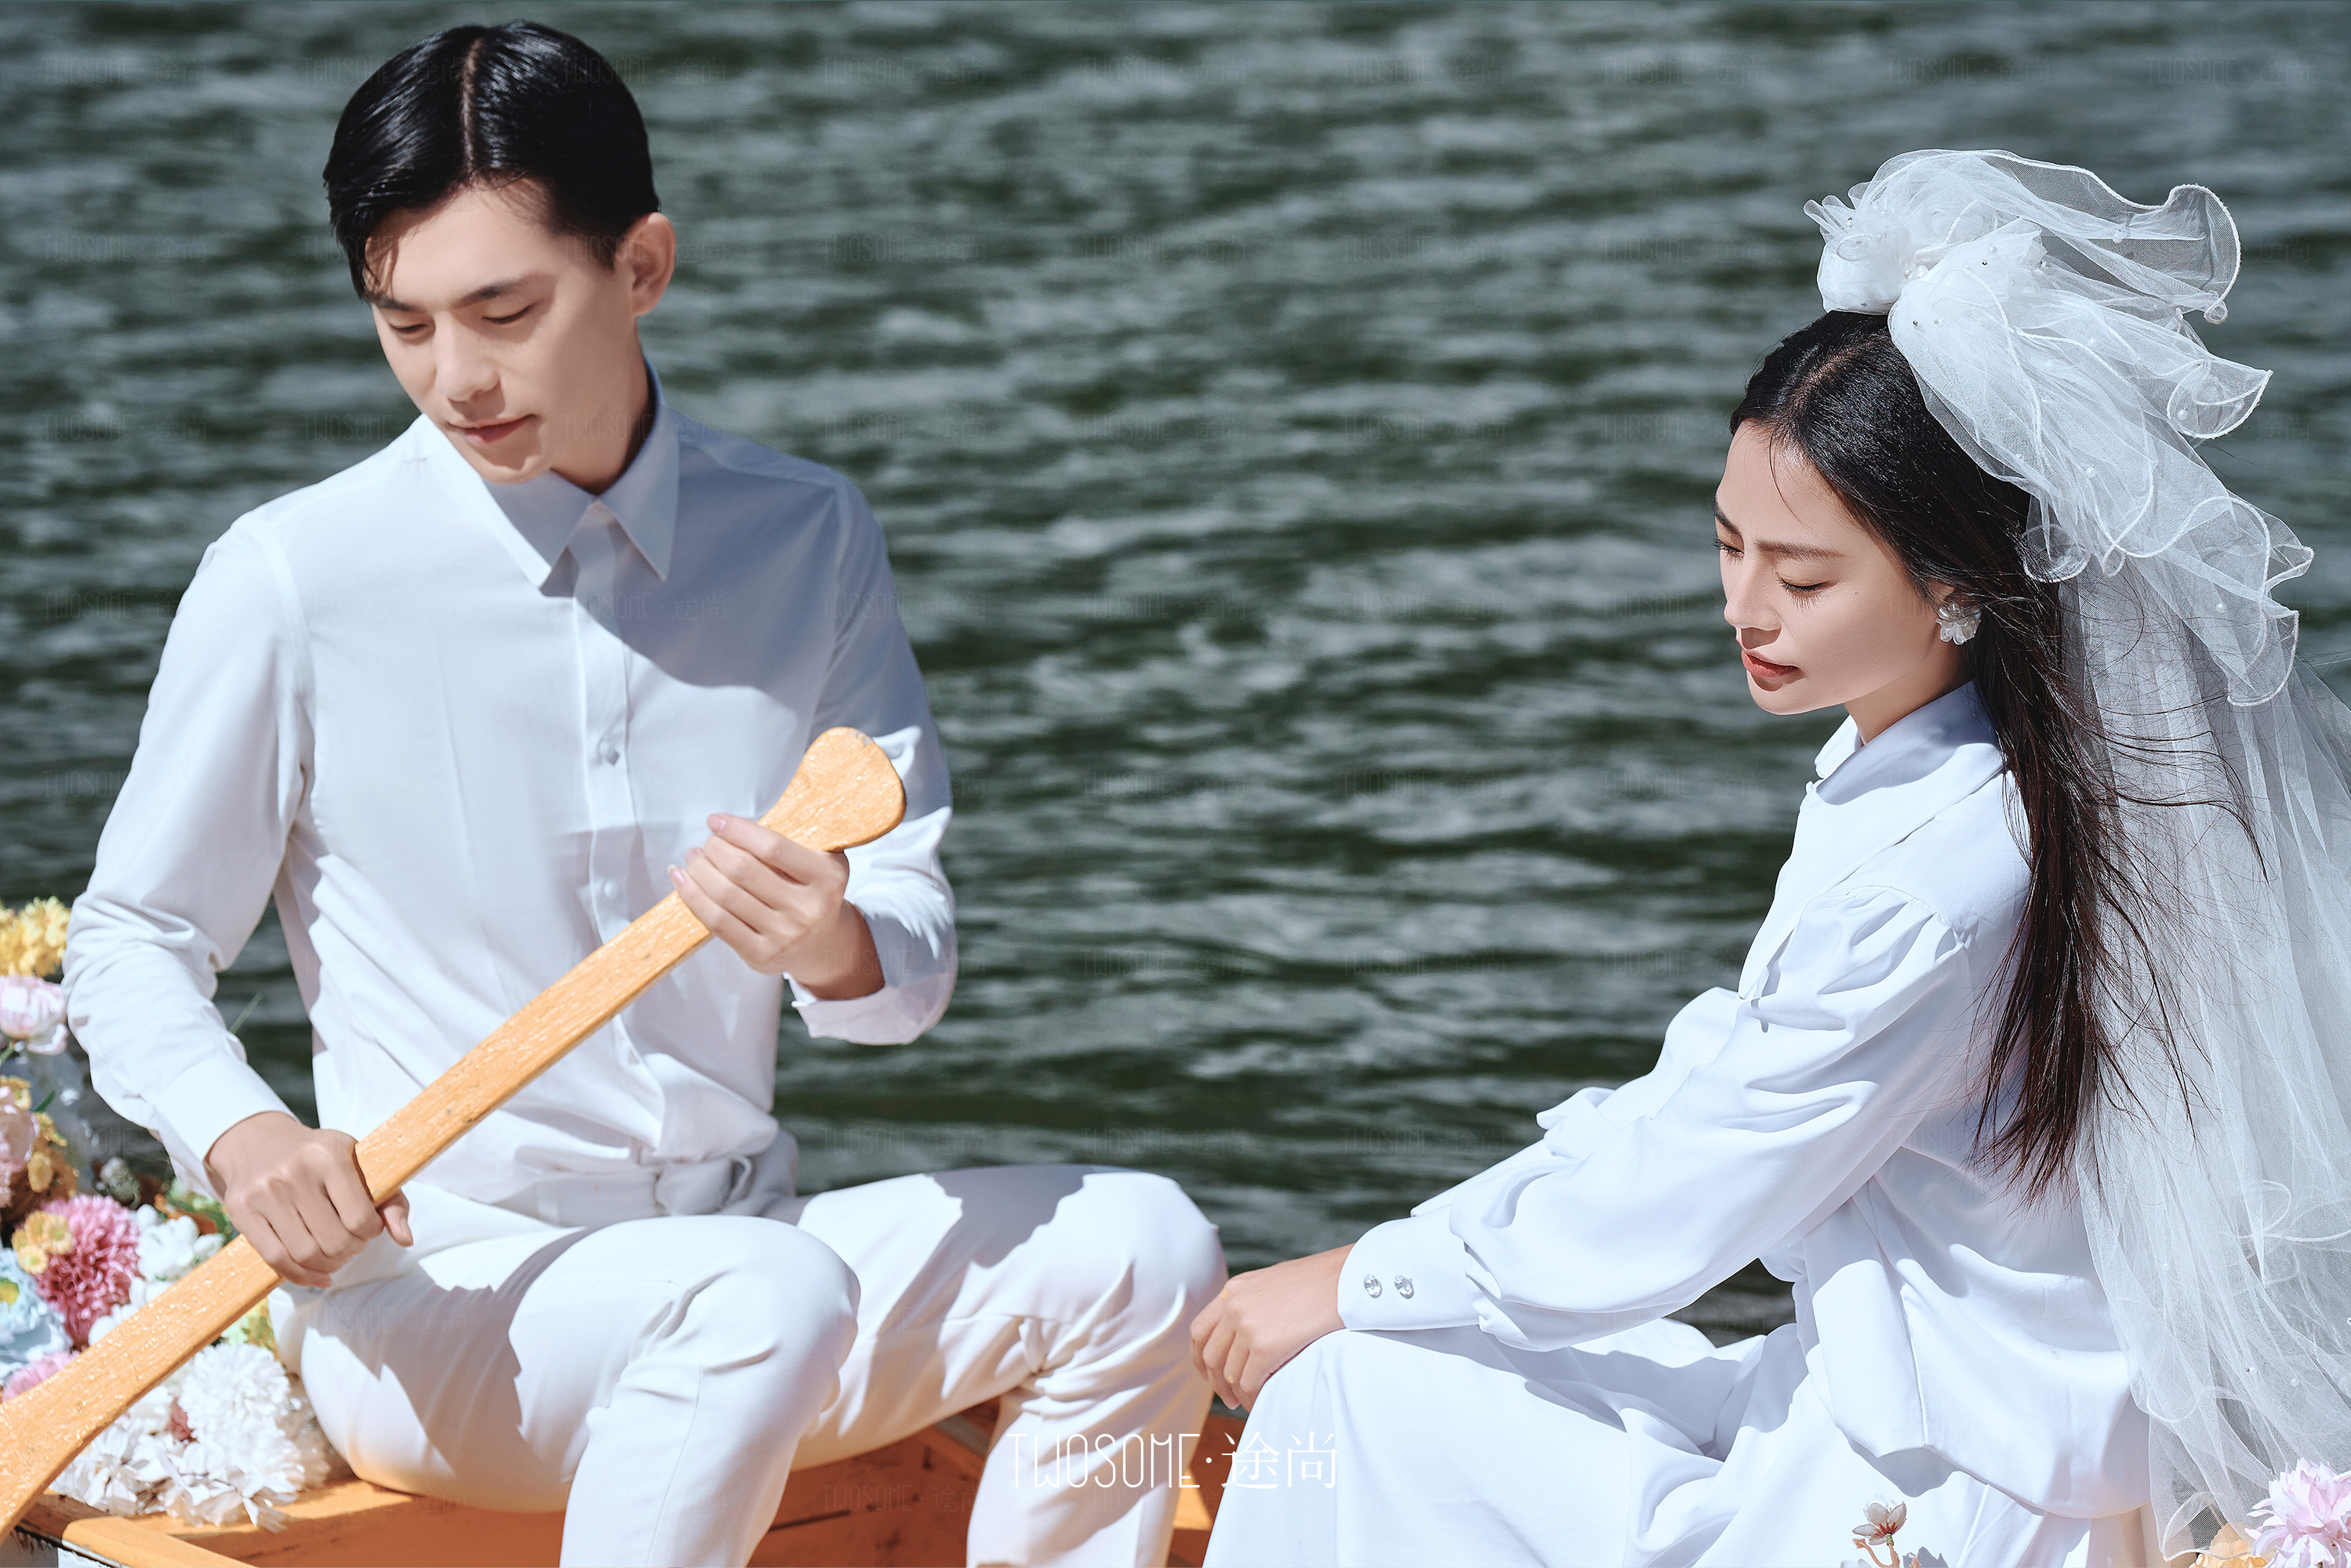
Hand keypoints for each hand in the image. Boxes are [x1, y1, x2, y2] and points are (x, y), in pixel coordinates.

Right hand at [204, 1110, 410, 1287]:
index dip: (372, 1233)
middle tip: (352, 1244)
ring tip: (335, 1256)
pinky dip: (300, 1276)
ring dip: (328, 1265)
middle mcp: (293, 1172)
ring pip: (305, 1254)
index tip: (369, 1228)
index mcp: (329, 1155)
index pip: (360, 1218)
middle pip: (334, 1241)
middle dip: (351, 1251)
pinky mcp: (241, 1211)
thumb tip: (406, 1239)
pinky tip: (317, 1275)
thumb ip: (391, 1200)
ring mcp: (264, 1192)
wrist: (259, 1142)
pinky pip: (275, 1259)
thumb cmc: (321, 1157)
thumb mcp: (359, 1163)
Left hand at [667, 813, 883, 999]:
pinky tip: (681, 879)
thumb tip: (738, 819)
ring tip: (692, 857)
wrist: (824, 945)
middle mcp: (808, 909)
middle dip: (715, 850)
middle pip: (743, 870)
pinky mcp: (761, 955)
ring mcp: (784, 936)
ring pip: (725, 896)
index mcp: (827, 878)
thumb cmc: (813, 891)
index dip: (737, 830)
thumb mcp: (823, 860)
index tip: (715, 821)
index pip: (772, 847)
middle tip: (706, 843)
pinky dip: (692, 897)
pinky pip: (717, 922)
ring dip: (699, 870)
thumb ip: (795, 838)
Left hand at [1187, 1243, 1350, 1408]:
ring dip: (1235, 1392)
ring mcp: (1248, 1326)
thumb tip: (1246, 1333)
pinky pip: (1250, 1382)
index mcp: (1234, 1290)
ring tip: (1244, 1402)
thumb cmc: (1320, 1282)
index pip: (1200, 1330)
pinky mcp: (1266, 1346)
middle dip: (1216, 1381)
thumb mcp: (1274, 1283)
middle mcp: (1234, 1306)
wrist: (1346, 1279)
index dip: (1200, 1358)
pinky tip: (1260, 1401)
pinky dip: (1252, 1397)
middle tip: (1228, 1396)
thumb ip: (1253, 1303)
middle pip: (1210, 1355)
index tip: (1209, 1373)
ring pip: (1229, 1373)